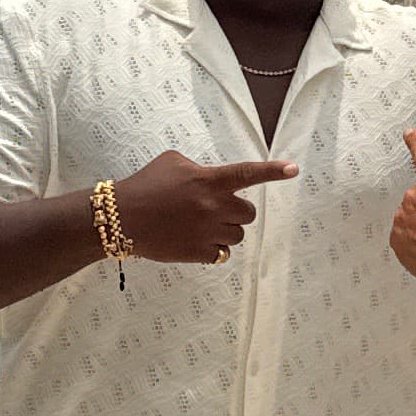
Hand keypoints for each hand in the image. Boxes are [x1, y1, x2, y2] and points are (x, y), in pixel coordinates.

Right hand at [110, 148, 298, 263]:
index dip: (273, 172)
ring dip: (226, 230)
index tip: (294, 169)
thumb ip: (201, 169)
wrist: (121, 217)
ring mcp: (207, 231)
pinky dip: (214, 248)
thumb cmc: (146, 184)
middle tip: (214, 209)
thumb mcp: (173, 162)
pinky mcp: (198, 253)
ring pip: (238, 235)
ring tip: (200, 225)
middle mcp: (213, 206)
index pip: (248, 174)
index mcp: (209, 180)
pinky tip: (195, 240)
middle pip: (248, 213)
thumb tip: (214, 179)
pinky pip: (222, 254)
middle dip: (236, 211)